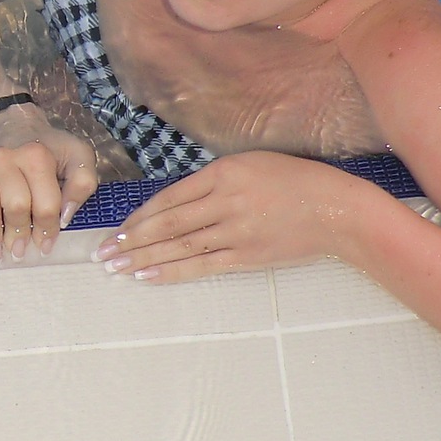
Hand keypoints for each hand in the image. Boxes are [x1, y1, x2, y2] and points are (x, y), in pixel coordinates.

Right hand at [0, 107, 99, 260]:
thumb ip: (82, 183)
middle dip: (20, 235)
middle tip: (22, 253)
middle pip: (15, 207)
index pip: (45, 203)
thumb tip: (65, 216)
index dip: (48, 229)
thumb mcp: (78, 157)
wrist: (15, 126)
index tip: (47, 245)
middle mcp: (5, 159)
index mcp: (36, 156)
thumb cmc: (50, 149)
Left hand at [94, 150, 359, 281]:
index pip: (170, 196)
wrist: (337, 209)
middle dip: (131, 240)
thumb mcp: (253, 164)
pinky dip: (173, 272)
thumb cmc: (296, 182)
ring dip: (144, 259)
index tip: (118, 227)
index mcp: (225, 172)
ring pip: (180, 247)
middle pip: (168, 224)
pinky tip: (149, 276)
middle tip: (103, 252)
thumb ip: (216, 179)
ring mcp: (236, 231)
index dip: (140, 215)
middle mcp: (226, 201)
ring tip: (117, 268)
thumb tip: (178, 202)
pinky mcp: (247, 256)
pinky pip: (203, 266)